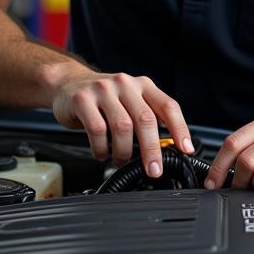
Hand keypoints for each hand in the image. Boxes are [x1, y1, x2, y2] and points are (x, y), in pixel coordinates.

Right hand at [52, 71, 192, 177]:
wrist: (67, 83)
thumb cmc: (104, 98)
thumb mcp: (130, 101)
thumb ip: (147, 118)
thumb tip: (167, 148)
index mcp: (143, 85)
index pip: (168, 106)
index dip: (180, 129)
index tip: (186, 149)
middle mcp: (126, 84)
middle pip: (146, 119)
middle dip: (152, 150)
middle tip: (154, 170)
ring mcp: (103, 90)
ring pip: (122, 126)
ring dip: (124, 151)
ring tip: (121, 160)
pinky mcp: (82, 99)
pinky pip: (97, 129)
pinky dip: (102, 148)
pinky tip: (102, 154)